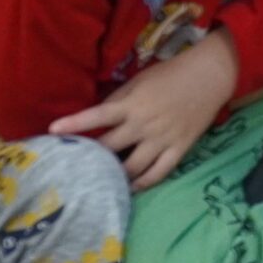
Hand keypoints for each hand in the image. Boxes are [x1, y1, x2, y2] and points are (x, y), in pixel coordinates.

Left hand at [52, 31, 238, 188]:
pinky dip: (143, 183)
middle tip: (76, 168)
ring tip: (101, 183)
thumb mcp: (139, 80)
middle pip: (110, 149)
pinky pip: (159, 173)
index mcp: (131, 105)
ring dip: (115, 176)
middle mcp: (143, 125)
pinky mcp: (178, 149)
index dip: (74, 124)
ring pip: (132, 167)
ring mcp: (162, 139)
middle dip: (92, 158)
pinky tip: (130, 188)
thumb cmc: (171, 74)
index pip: (96, 115)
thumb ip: (118, 99)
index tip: (52, 131)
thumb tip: (98, 117)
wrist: (209, 77)